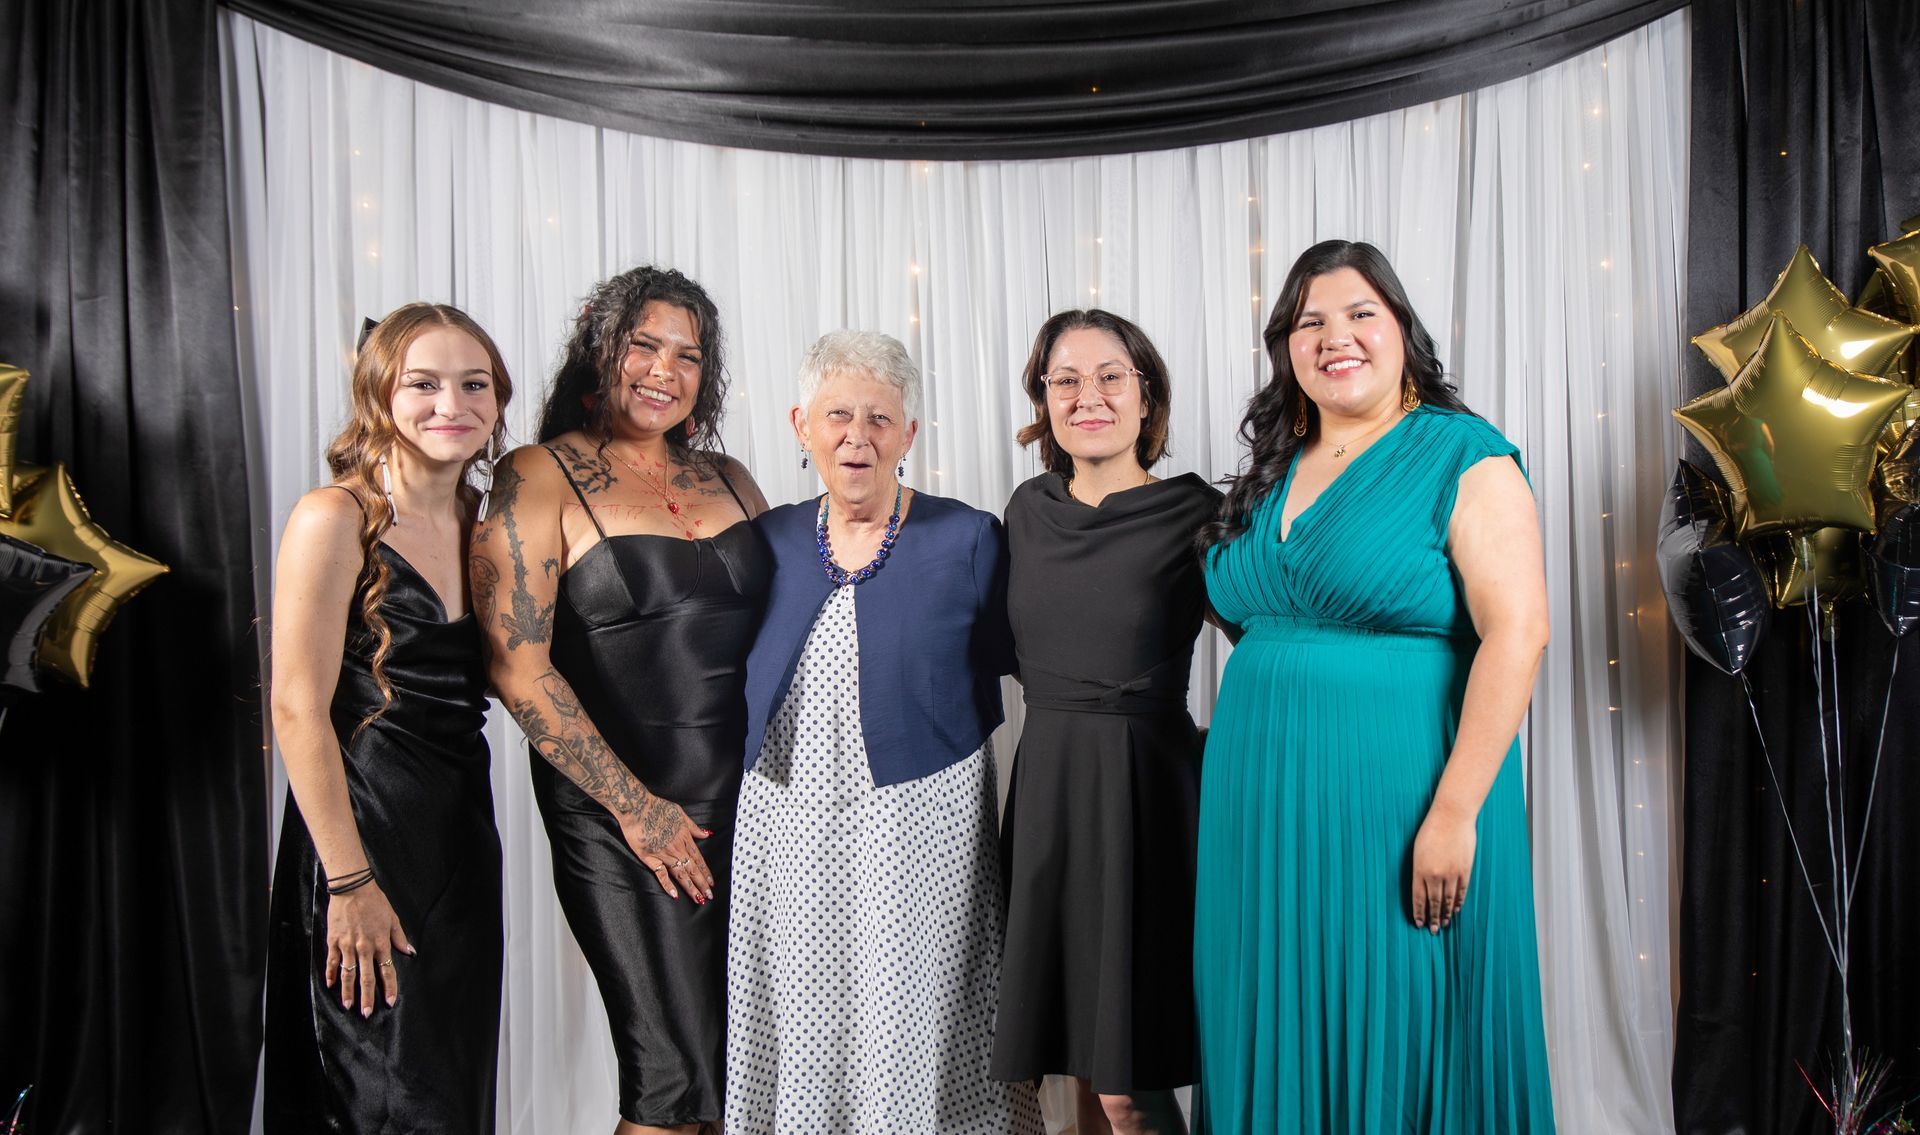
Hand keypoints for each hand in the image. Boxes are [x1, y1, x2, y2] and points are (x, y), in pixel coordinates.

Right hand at [323, 881, 414, 1014]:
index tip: (389, 1002)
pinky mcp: (334, 940)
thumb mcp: (392, 919)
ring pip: (348, 973)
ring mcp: (347, 945)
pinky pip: (331, 961)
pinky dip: (330, 974)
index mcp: (381, 943)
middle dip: (367, 997)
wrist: (353, 889)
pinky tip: (330, 985)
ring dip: (348, 991)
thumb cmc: (375, 902)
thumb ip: (400, 938)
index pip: (387, 970)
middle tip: (366, 1013)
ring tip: (348, 1006)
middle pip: (366, 977)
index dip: (389, 988)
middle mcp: (364, 947)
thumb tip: (410, 952)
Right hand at [619, 794, 714, 903]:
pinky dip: (668, 885)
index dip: (705, 872)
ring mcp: (663, 854)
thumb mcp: (679, 812)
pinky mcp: (649, 858)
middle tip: (709, 896)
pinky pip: (661, 874)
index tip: (711, 883)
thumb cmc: (656, 806)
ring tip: (698, 899)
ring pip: (680, 874)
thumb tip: (706, 834)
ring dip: (690, 887)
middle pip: (692, 869)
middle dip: (702, 884)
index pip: (698, 859)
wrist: (636, 807)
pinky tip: (675, 895)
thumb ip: (693, 826)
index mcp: (684, 837)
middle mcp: (677, 848)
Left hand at [1409, 805, 1475, 931]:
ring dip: (1445, 914)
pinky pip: (1461, 891)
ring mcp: (1452, 873)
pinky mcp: (1465, 870)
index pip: (1418, 898)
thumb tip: (1422, 887)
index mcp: (1420, 870)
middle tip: (1432, 931)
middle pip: (1434, 902)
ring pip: (1448, 900)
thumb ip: (1419, 870)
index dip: (1419, 912)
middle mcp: (1435, 874)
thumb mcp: (1417, 850)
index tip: (1419, 923)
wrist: (1452, 817)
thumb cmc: (1431, 830)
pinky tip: (1455, 910)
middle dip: (1432, 918)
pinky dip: (1458, 902)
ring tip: (1443, 924)